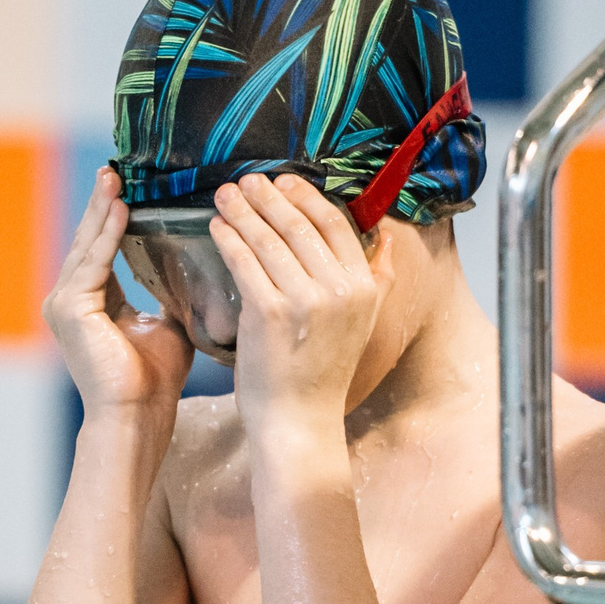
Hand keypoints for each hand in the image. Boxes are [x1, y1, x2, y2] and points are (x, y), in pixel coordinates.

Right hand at [43, 167, 192, 419]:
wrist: (138, 418)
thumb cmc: (154, 382)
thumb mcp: (168, 324)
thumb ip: (171, 294)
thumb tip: (197, 266)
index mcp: (91, 302)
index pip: (102, 249)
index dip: (113, 217)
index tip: (127, 187)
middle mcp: (70, 300)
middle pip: (89, 240)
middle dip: (102, 203)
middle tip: (114, 169)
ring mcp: (64, 305)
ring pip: (87, 246)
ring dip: (102, 210)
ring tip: (115, 179)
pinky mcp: (68, 310)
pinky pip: (92, 262)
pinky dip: (107, 235)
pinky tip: (121, 209)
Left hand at [211, 174, 380, 437]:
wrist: (300, 423)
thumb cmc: (322, 375)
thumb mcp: (362, 324)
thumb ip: (377, 279)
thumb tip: (387, 237)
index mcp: (364, 288)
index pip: (335, 224)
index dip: (306, 197)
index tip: (283, 183)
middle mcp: (339, 290)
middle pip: (299, 225)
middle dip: (268, 197)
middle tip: (246, 180)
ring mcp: (304, 301)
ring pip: (268, 239)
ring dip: (243, 211)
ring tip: (225, 195)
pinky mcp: (269, 313)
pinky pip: (245, 262)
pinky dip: (229, 239)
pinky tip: (217, 227)